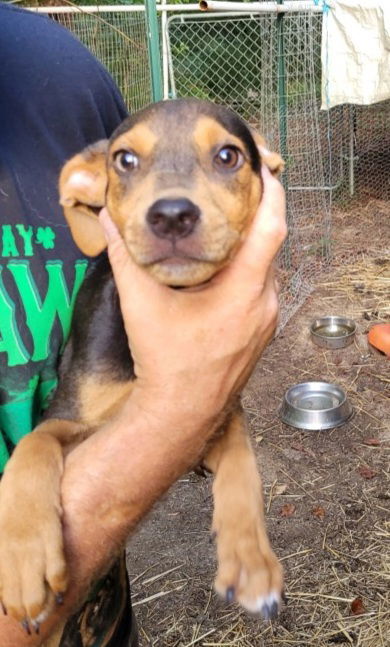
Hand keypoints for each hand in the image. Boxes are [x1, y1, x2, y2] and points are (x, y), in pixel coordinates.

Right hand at [99, 164, 285, 427]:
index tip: (264, 169)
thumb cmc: (166, 361)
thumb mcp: (142, 303)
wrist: (181, 412)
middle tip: (235, 192)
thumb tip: (109, 220)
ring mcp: (266, 322)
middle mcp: (264, 304)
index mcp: (244, 290)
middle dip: (256, 217)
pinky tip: (222, 271)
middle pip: (269, 247)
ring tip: (226, 227)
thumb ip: (125, 256)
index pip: (272, 228)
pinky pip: (261, 292)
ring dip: (250, 248)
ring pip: (265, 271)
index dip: (271, 193)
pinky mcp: (260, 335)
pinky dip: (248, 273)